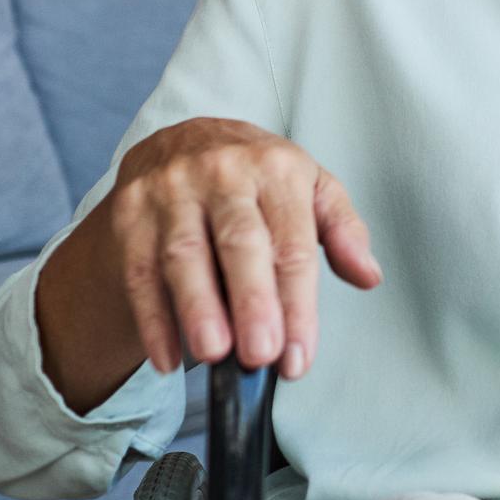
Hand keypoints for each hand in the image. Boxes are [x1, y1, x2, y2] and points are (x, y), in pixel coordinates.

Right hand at [101, 118, 379, 377]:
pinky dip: (151, 319)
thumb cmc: (255, 175)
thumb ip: (342, 230)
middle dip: (251, 300)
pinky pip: (139, 271)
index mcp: (276, 169)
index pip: (293, 241)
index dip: (298, 301)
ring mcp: (172, 192)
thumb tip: (369, 275)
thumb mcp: (309, 186)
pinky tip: (167, 357)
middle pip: (240, 242)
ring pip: (184, 254)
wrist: (180, 142)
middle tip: (260, 353)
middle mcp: (223, 174)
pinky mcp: (130, 213)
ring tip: (214, 354)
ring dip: (198, 309)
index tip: (299, 354)